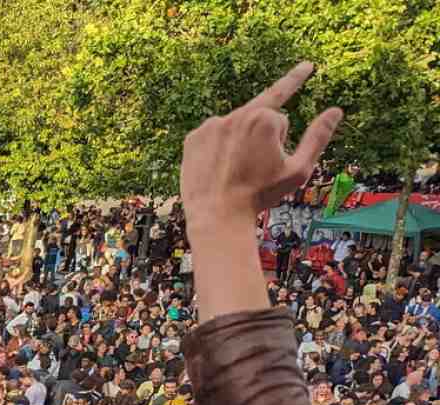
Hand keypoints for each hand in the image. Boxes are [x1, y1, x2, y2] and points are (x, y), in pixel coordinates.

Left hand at [181, 62, 341, 232]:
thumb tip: (336, 111)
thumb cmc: (261, 195)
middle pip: (261, 115)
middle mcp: (235, 115)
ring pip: (236, 125)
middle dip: (266, 133)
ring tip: (238, 169)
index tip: (306, 64)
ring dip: (242, 140)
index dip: (296, 78)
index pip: (283, 96)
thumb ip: (318, 137)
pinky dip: (219, 147)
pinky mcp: (192, 138)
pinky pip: (214, 135)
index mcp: (264, 118)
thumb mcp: (299, 169)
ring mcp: (210, 126)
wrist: (217, 216)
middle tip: (258, 166)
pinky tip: (219, 168)